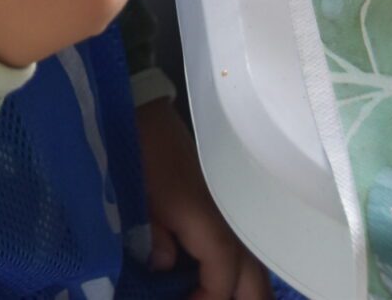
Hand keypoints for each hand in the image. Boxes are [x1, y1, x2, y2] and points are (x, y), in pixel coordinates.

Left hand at [137, 101, 270, 299]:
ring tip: (215, 295)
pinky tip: (225, 280)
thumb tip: (165, 267)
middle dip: (240, 299)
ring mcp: (234, 215)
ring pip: (255, 267)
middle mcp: (233, 223)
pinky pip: (246, 249)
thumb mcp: (136, 197)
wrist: (147, 112)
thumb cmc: (139, 152)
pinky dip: (240, 271)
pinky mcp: (229, 208)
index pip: (224, 281)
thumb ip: (153, 238)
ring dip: (244, 288)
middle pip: (255, 281)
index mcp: (209, 222)